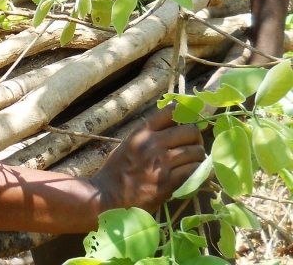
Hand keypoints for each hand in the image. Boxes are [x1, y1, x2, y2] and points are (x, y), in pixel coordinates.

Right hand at [90, 107, 204, 213]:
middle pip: (190, 131)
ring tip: (195, 163)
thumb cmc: (115, 171)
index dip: (184, 116)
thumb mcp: (127, 144)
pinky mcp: (168, 182)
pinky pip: (194, 171)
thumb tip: (170, 131)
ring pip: (196, 152)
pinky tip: (198, 175)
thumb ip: (147, 136)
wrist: (108, 196)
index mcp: (142, 132)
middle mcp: (153, 143)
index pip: (171, 112)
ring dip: (199, 158)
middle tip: (194, 147)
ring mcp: (161, 163)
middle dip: (196, 139)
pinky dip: (200, 173)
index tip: (186, 124)